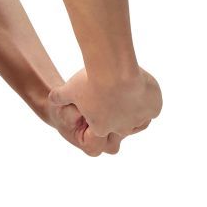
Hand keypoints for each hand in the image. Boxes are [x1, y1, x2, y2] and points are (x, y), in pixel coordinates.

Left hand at [46, 65, 162, 156]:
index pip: (100, 136)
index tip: (99, 110)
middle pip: (121, 130)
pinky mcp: (153, 108)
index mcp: (100, 128)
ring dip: (134, 111)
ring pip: (139, 121)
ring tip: (129, 95)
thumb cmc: (90, 80)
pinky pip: (153, 109)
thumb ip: (59, 96)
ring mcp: (139, 119)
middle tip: (114, 99)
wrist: (115, 70)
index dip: (99, 123)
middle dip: (117, 118)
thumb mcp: (68, 89)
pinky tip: (142, 91)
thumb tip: (52, 97)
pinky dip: (149, 102)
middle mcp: (122, 128)